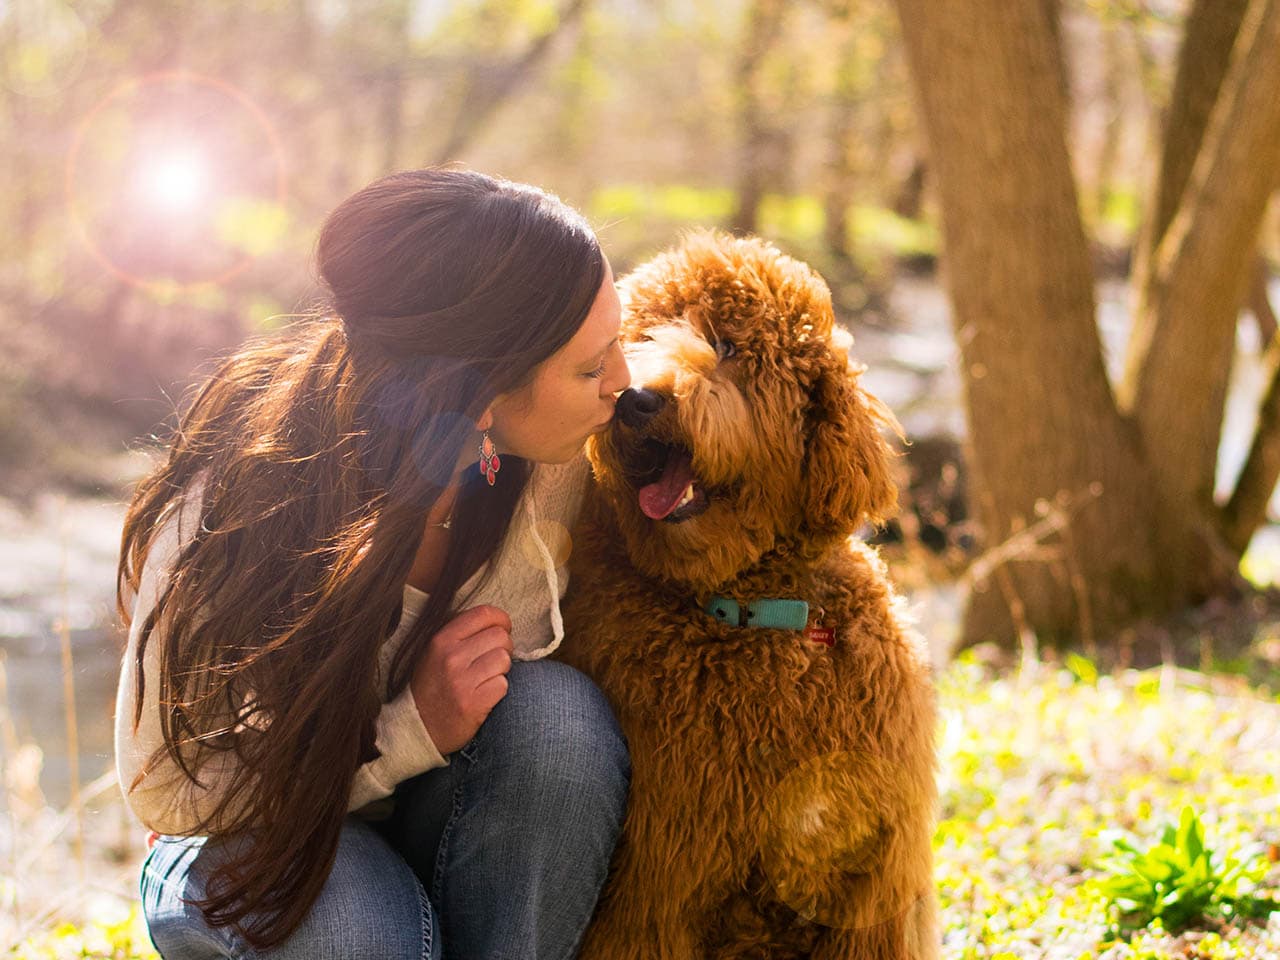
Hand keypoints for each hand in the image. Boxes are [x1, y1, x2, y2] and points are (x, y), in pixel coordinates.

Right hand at [410, 605, 513, 755]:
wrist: (417, 726)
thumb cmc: (431, 685)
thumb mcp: (433, 652)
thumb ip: (458, 632)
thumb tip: (493, 619)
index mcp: (441, 640)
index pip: (484, 614)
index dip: (501, 619)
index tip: (503, 628)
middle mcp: (451, 658)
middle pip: (500, 636)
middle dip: (504, 646)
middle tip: (493, 657)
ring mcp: (462, 682)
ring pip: (504, 659)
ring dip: (502, 669)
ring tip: (487, 676)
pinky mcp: (474, 704)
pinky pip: (503, 685)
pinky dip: (498, 689)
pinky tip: (485, 693)